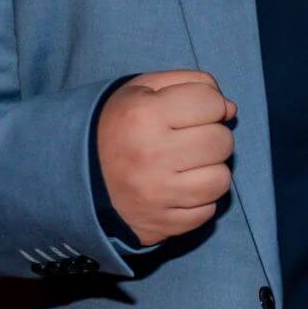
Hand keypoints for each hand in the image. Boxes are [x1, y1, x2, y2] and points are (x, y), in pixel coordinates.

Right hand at [96, 70, 236, 244]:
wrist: (76, 176)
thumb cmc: (118, 125)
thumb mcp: (143, 89)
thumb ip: (192, 84)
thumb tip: (230, 109)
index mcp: (144, 115)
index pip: (212, 103)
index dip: (209, 104)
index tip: (193, 111)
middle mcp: (151, 155)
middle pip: (222, 142)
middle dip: (212, 136)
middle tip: (189, 139)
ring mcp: (156, 194)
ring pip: (221, 179)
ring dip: (210, 170)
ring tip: (187, 164)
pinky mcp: (161, 223)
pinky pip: (207, 211)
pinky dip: (199, 200)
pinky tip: (179, 188)